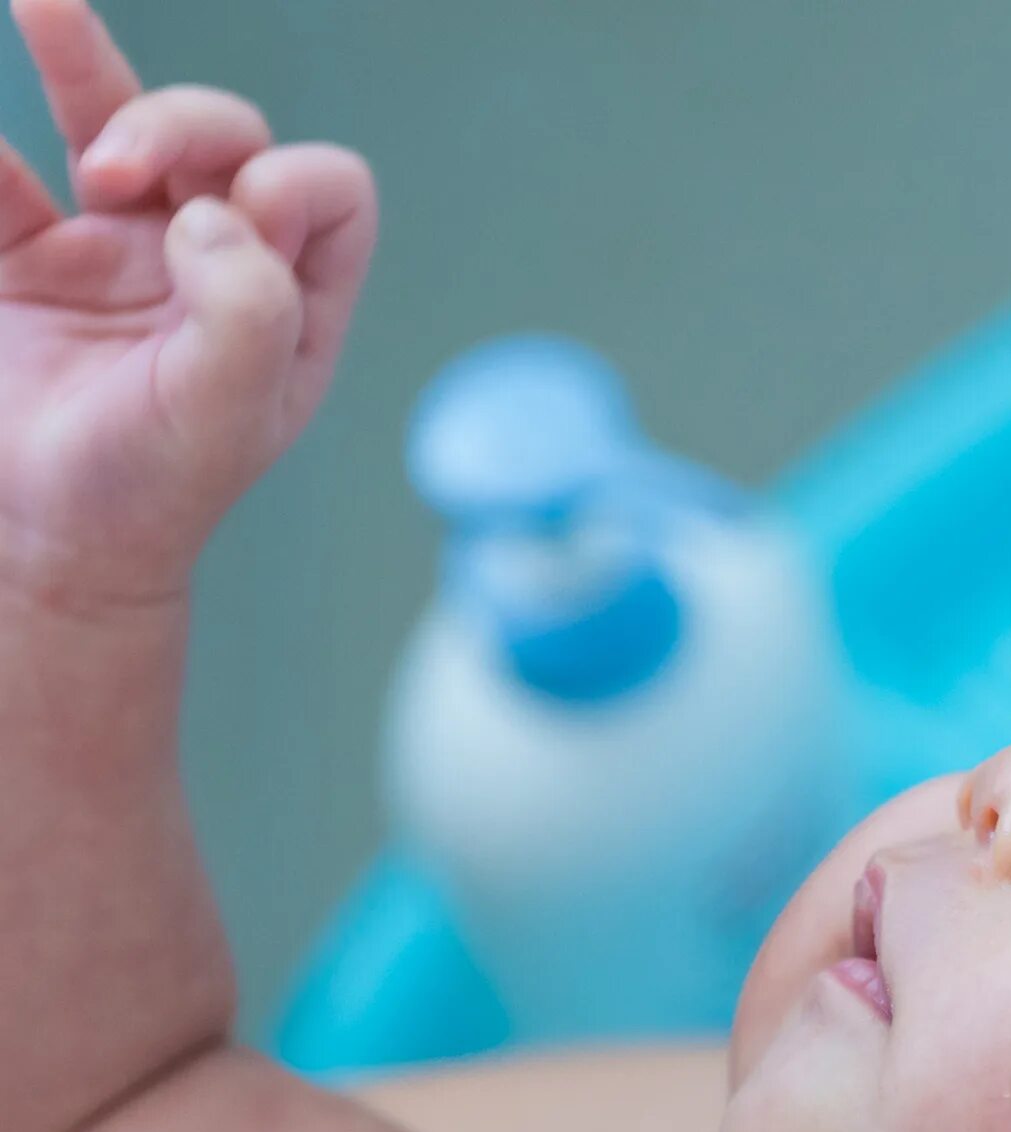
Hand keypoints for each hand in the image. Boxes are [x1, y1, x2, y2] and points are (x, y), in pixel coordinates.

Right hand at [0, 0, 372, 610]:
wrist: (48, 545)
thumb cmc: (157, 489)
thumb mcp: (226, 414)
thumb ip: (247, 311)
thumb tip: (216, 210)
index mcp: (290, 296)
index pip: (325, 194)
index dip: (288, 182)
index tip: (224, 224)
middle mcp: (215, 257)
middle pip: (223, 138)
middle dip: (179, 123)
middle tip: (117, 169)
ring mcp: (119, 246)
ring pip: (114, 121)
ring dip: (84, 59)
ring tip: (43, 1)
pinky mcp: (26, 255)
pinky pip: (2, 182)